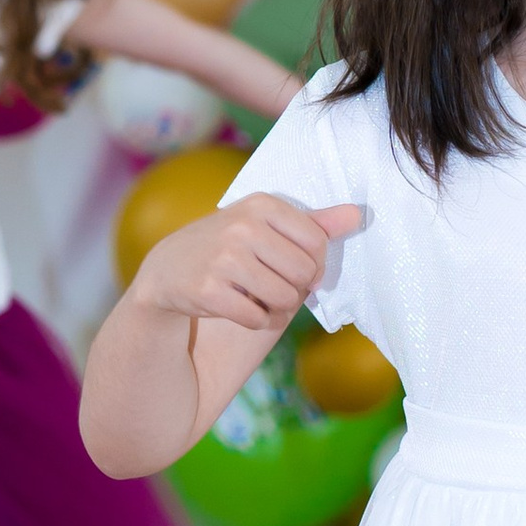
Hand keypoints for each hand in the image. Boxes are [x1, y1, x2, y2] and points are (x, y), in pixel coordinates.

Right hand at [134, 193, 362, 339]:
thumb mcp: (265, 225)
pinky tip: (240, 307)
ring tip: (256, 295)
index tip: (293, 267)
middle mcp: (243, 228)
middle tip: (270, 283)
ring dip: (277, 307)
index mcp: (261, 205)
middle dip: (294, 288)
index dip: (313, 264)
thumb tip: (358, 216)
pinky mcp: (209, 291)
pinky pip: (259, 318)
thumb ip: (314, 223)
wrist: (168, 269)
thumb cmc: (228, 245)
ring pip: (285, 299)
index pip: (317, 243)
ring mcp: (223, 260)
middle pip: (304, 274)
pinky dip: (256, 320)